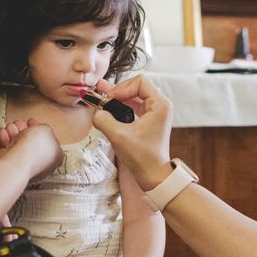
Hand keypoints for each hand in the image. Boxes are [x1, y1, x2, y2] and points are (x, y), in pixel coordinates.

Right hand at [0, 119, 62, 182]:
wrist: (17, 161)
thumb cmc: (34, 149)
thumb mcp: (46, 129)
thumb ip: (45, 128)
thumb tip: (41, 130)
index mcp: (57, 156)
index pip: (50, 141)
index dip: (40, 129)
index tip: (33, 122)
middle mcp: (43, 164)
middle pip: (34, 143)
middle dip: (25, 130)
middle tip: (20, 124)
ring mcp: (28, 166)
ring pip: (21, 146)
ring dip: (14, 134)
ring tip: (10, 127)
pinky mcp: (14, 167)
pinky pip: (11, 151)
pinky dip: (6, 141)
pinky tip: (4, 134)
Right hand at [93, 76, 173, 190]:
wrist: (153, 175)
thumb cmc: (143, 157)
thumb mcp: (118, 136)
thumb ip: (103, 119)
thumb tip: (96, 112)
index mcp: (160, 105)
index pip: (140, 81)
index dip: (122, 87)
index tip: (110, 99)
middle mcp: (160, 105)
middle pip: (136, 86)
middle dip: (117, 90)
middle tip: (101, 92)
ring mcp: (154, 112)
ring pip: (133, 95)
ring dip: (117, 96)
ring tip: (101, 93)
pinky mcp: (148, 120)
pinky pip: (133, 105)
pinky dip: (120, 105)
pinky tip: (107, 105)